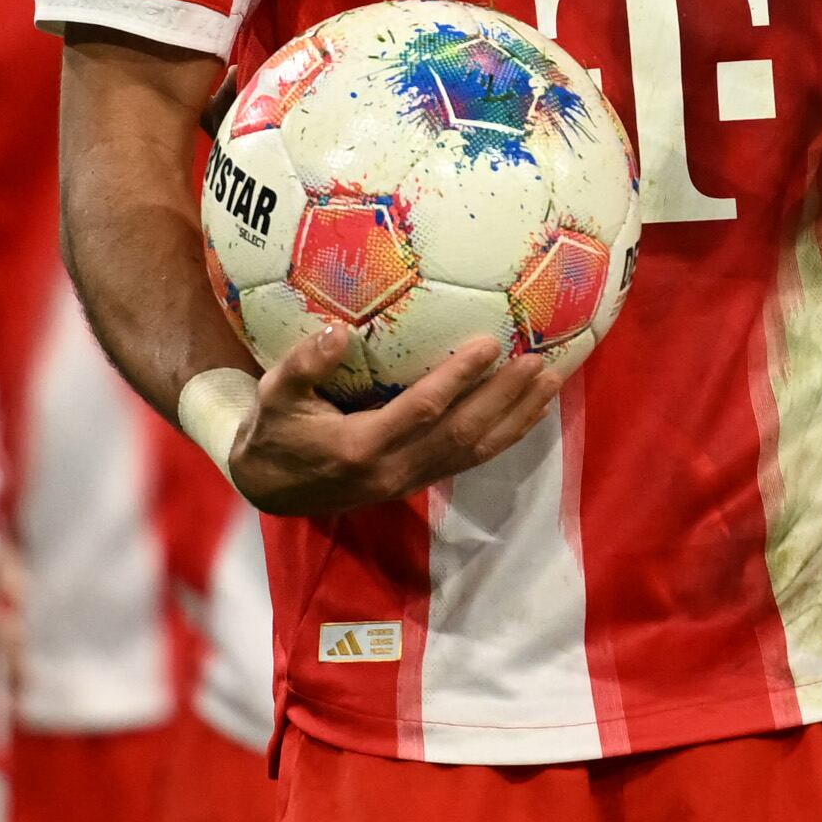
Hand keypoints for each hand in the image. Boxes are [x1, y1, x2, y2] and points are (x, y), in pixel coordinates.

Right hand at [226, 323, 563, 516]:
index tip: (490, 343)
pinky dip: (505, 435)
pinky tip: (531, 410)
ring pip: (473, 451)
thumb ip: (303, 366)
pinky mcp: (419, 481)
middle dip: (504, 399)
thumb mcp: (274, 397)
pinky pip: (470, 459)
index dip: (458, 379)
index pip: (422, 410)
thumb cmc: (273, 432)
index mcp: (360, 447)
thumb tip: (337, 332)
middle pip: (462, 433)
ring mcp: (410, 479)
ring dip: (516, 417)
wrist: (271, 489)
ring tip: (551, 381)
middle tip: (539, 361)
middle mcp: (393, 469)